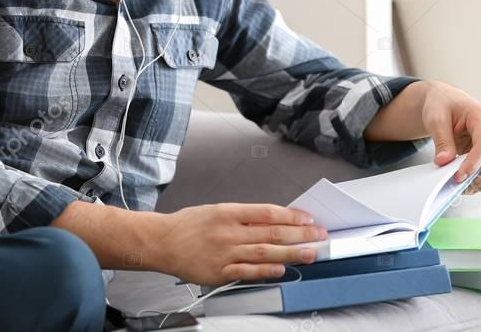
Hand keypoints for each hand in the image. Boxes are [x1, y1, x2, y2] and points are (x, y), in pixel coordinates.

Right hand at [150, 203, 327, 285]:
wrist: (161, 242)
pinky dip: (266, 270)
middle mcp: (228, 231)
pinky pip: (247, 271)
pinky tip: (281, 269)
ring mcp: (224, 252)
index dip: (291, 216)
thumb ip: (244, 217)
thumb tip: (274, 220)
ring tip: (310, 253)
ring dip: (291, 253)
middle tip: (319, 235)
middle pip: (271, 233)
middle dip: (300, 234)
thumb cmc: (188, 225)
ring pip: (264, 252)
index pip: (267, 212)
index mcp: (228, 212)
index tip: (308, 219)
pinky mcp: (219, 271)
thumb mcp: (217, 210)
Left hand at [420, 81, 480, 192]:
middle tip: (464, 187)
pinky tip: (462, 182)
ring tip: (460, 187)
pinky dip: (477, 178)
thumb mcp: (435, 119)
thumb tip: (444, 162)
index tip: (458, 177)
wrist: (442, 100)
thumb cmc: (441, 104)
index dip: (473, 164)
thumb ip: (442, 140)